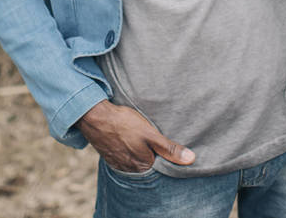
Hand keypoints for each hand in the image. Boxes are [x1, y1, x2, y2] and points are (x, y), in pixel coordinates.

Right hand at [77, 100, 194, 172]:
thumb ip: (169, 148)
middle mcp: (130, 169)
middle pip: (149, 165)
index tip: (168, 146)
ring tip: (141, 139)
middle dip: (154, 155)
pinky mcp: (110, 157)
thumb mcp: (150, 134)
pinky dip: (129, 150)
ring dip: (140, 152)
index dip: (167, 156)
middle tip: (152, 139)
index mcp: (143, 166)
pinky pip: (125, 157)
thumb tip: (191, 159)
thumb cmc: (124, 123)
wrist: (95, 116)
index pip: (162, 166)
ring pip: (136, 161)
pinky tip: (130, 140)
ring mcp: (119, 164)